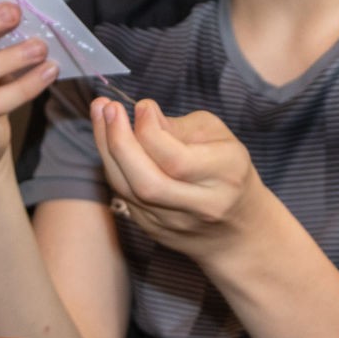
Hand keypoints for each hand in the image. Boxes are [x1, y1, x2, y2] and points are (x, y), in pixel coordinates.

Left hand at [91, 98, 268, 258]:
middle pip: (148, 183)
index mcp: (226, 174)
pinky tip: (108, 140)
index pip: (178, 160)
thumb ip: (180, 126)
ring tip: (100, 114)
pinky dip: (112, 165)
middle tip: (108, 107)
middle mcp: (201, 204)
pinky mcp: (153, 231)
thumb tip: (142, 115)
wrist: (237, 227)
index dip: (150, 131)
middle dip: (120, 142)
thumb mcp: (219, 137)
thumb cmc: (228, 169)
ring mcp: (175, 223)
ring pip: (127, 191)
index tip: (142, 106)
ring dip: (106, 149)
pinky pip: (123, 197)